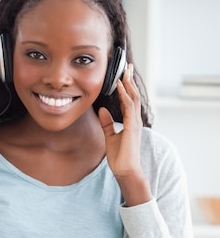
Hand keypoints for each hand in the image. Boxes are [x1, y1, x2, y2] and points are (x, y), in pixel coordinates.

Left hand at [98, 64, 151, 205]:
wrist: (125, 171)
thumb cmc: (120, 158)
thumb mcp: (110, 137)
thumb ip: (107, 123)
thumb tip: (101, 110)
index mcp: (131, 122)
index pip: (129, 100)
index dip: (126, 87)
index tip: (123, 75)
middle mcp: (135, 121)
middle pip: (133, 95)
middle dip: (130, 80)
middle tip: (127, 66)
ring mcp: (135, 124)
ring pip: (133, 99)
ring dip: (128, 84)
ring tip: (125, 71)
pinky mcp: (132, 128)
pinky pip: (129, 108)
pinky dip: (124, 96)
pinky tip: (120, 87)